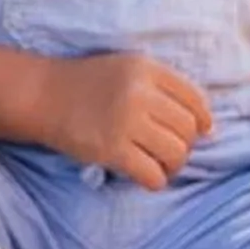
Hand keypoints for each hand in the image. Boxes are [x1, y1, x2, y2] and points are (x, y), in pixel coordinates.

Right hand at [42, 53, 213, 190]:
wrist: (42, 94)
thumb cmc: (88, 84)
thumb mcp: (126, 69)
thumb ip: (163, 88)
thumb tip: (207, 128)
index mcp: (145, 68)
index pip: (195, 100)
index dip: (201, 121)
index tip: (193, 132)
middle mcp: (139, 92)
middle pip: (188, 130)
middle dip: (183, 145)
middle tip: (163, 149)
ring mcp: (125, 121)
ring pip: (176, 154)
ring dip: (171, 165)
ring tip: (154, 162)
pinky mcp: (111, 149)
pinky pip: (153, 176)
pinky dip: (153, 180)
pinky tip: (141, 173)